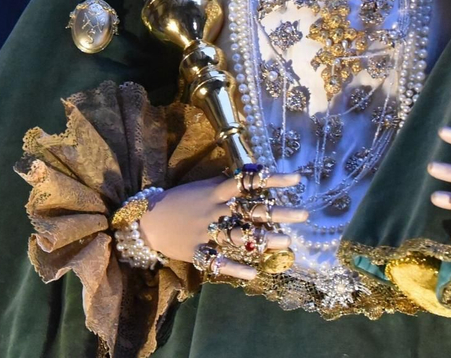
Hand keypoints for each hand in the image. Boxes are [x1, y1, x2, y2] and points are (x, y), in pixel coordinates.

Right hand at [138, 171, 305, 279]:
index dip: (273, 180)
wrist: (147, 220)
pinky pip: (217, 261)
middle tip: (303, 215)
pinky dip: (235, 269)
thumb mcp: (203, 187)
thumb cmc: (180, 201)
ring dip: (264, 240)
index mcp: (216, 192)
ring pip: (239, 236)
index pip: (249, 182)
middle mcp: (215, 210)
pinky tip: (254, 275)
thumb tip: (251, 175)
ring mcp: (205, 231)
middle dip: (279, 213)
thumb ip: (225, 185)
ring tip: (286, 242)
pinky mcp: (196, 251)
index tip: (297, 180)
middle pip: (251, 211)